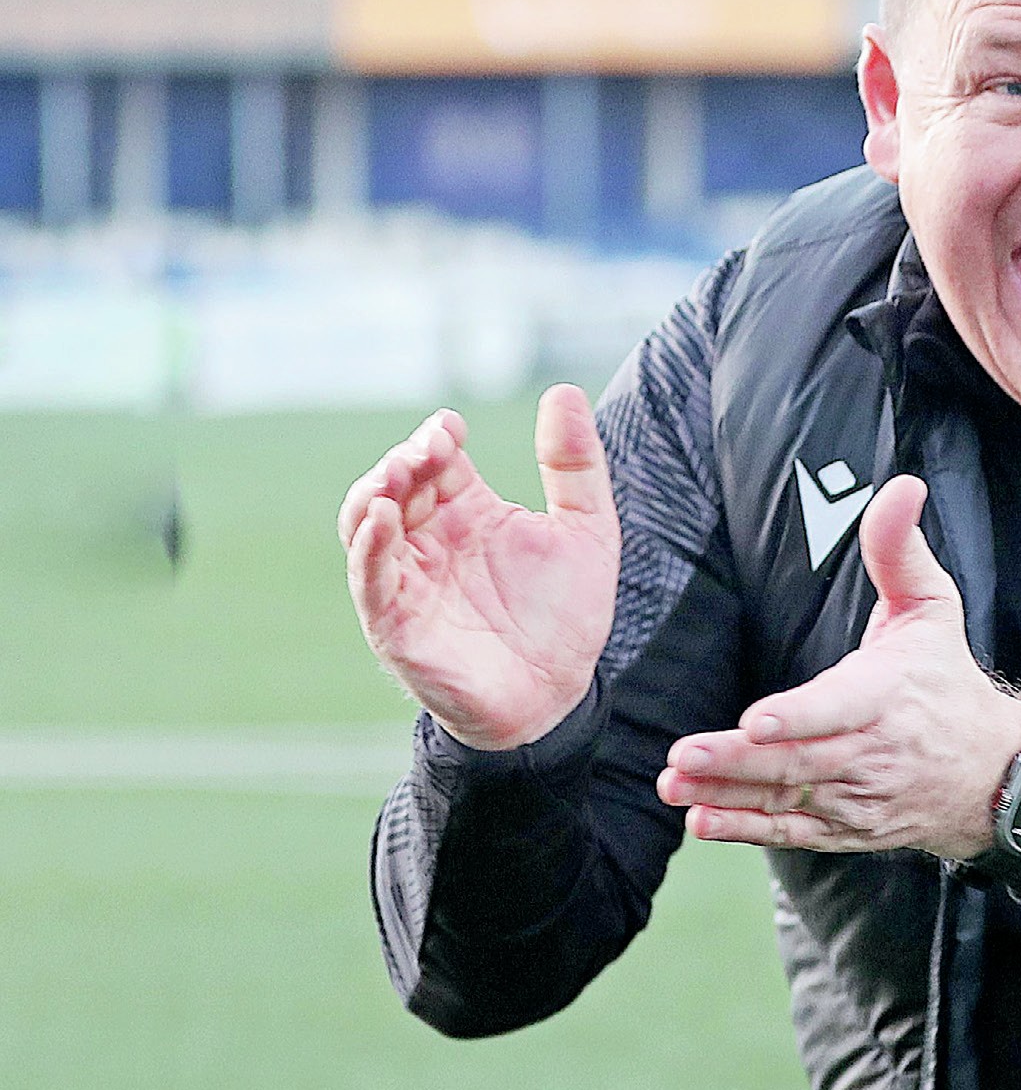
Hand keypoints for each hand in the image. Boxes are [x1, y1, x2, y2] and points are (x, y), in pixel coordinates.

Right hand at [339, 385, 619, 750]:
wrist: (557, 699)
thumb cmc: (565, 618)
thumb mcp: (588, 531)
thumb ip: (575, 465)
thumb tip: (564, 391)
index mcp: (469, 512)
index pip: (436, 459)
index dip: (435, 437)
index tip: (451, 428)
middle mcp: (430, 540)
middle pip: (394, 483)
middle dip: (404, 459)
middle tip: (429, 449)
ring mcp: (407, 579)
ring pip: (364, 524)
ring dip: (374, 492)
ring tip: (399, 475)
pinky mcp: (394, 622)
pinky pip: (368, 579)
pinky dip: (367, 547)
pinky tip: (382, 519)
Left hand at [657, 474, 1020, 861]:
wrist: (990, 774)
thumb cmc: (946, 682)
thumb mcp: (932, 610)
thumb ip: (900, 551)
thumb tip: (901, 486)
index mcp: (889, 695)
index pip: (841, 707)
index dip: (800, 716)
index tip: (757, 720)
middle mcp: (873, 752)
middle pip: (800, 762)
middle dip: (738, 760)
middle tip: (683, 754)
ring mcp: (858, 796)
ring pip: (788, 799)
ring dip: (730, 795)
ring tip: (676, 784)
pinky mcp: (845, 828)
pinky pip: (792, 833)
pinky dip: (748, 830)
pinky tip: (703, 821)